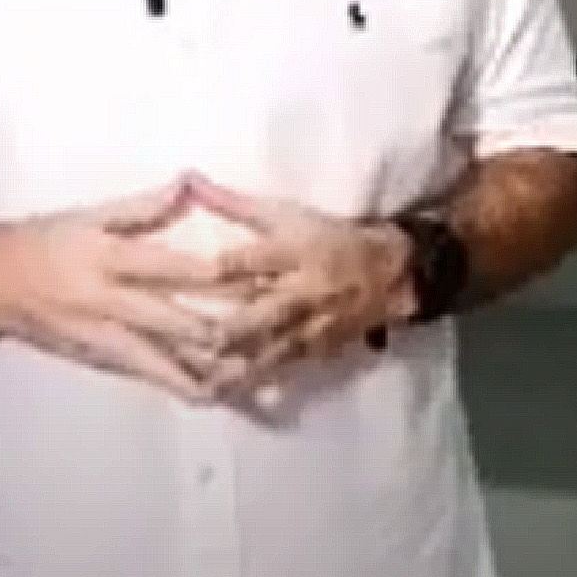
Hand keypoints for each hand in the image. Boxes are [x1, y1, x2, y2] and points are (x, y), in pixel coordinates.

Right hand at [0, 188, 243, 402]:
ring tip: (251, 377)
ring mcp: (102, 338)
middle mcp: (107, 303)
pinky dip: (180, 385)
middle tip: (270, 331)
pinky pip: (146, 376)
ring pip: (163, 364)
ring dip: (207, 372)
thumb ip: (142, 206)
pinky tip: (212, 392)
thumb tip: (189, 182)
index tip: (260, 274)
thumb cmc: (41, 239)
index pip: (170, 269)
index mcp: (107, 258)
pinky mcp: (97, 361)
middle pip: (174, 323)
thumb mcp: (88, 215)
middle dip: (223, 331)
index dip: (217, 275)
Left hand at [184, 178, 408, 388]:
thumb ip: (231, 203)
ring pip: (272, 350)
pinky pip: (284, 371)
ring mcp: (309, 326)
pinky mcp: (314, 351)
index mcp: (293, 252)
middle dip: (234, 330)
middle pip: (265, 314)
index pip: (255, 259)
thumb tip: (188, 179)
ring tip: (205, 382)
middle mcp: (300, 292)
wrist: (388, 273)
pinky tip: (230, 396)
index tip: (194, 273)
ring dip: (241, 367)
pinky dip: (257, 383)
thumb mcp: (284, 213)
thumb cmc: (326, 237)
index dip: (225, 267)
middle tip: (200, 342)